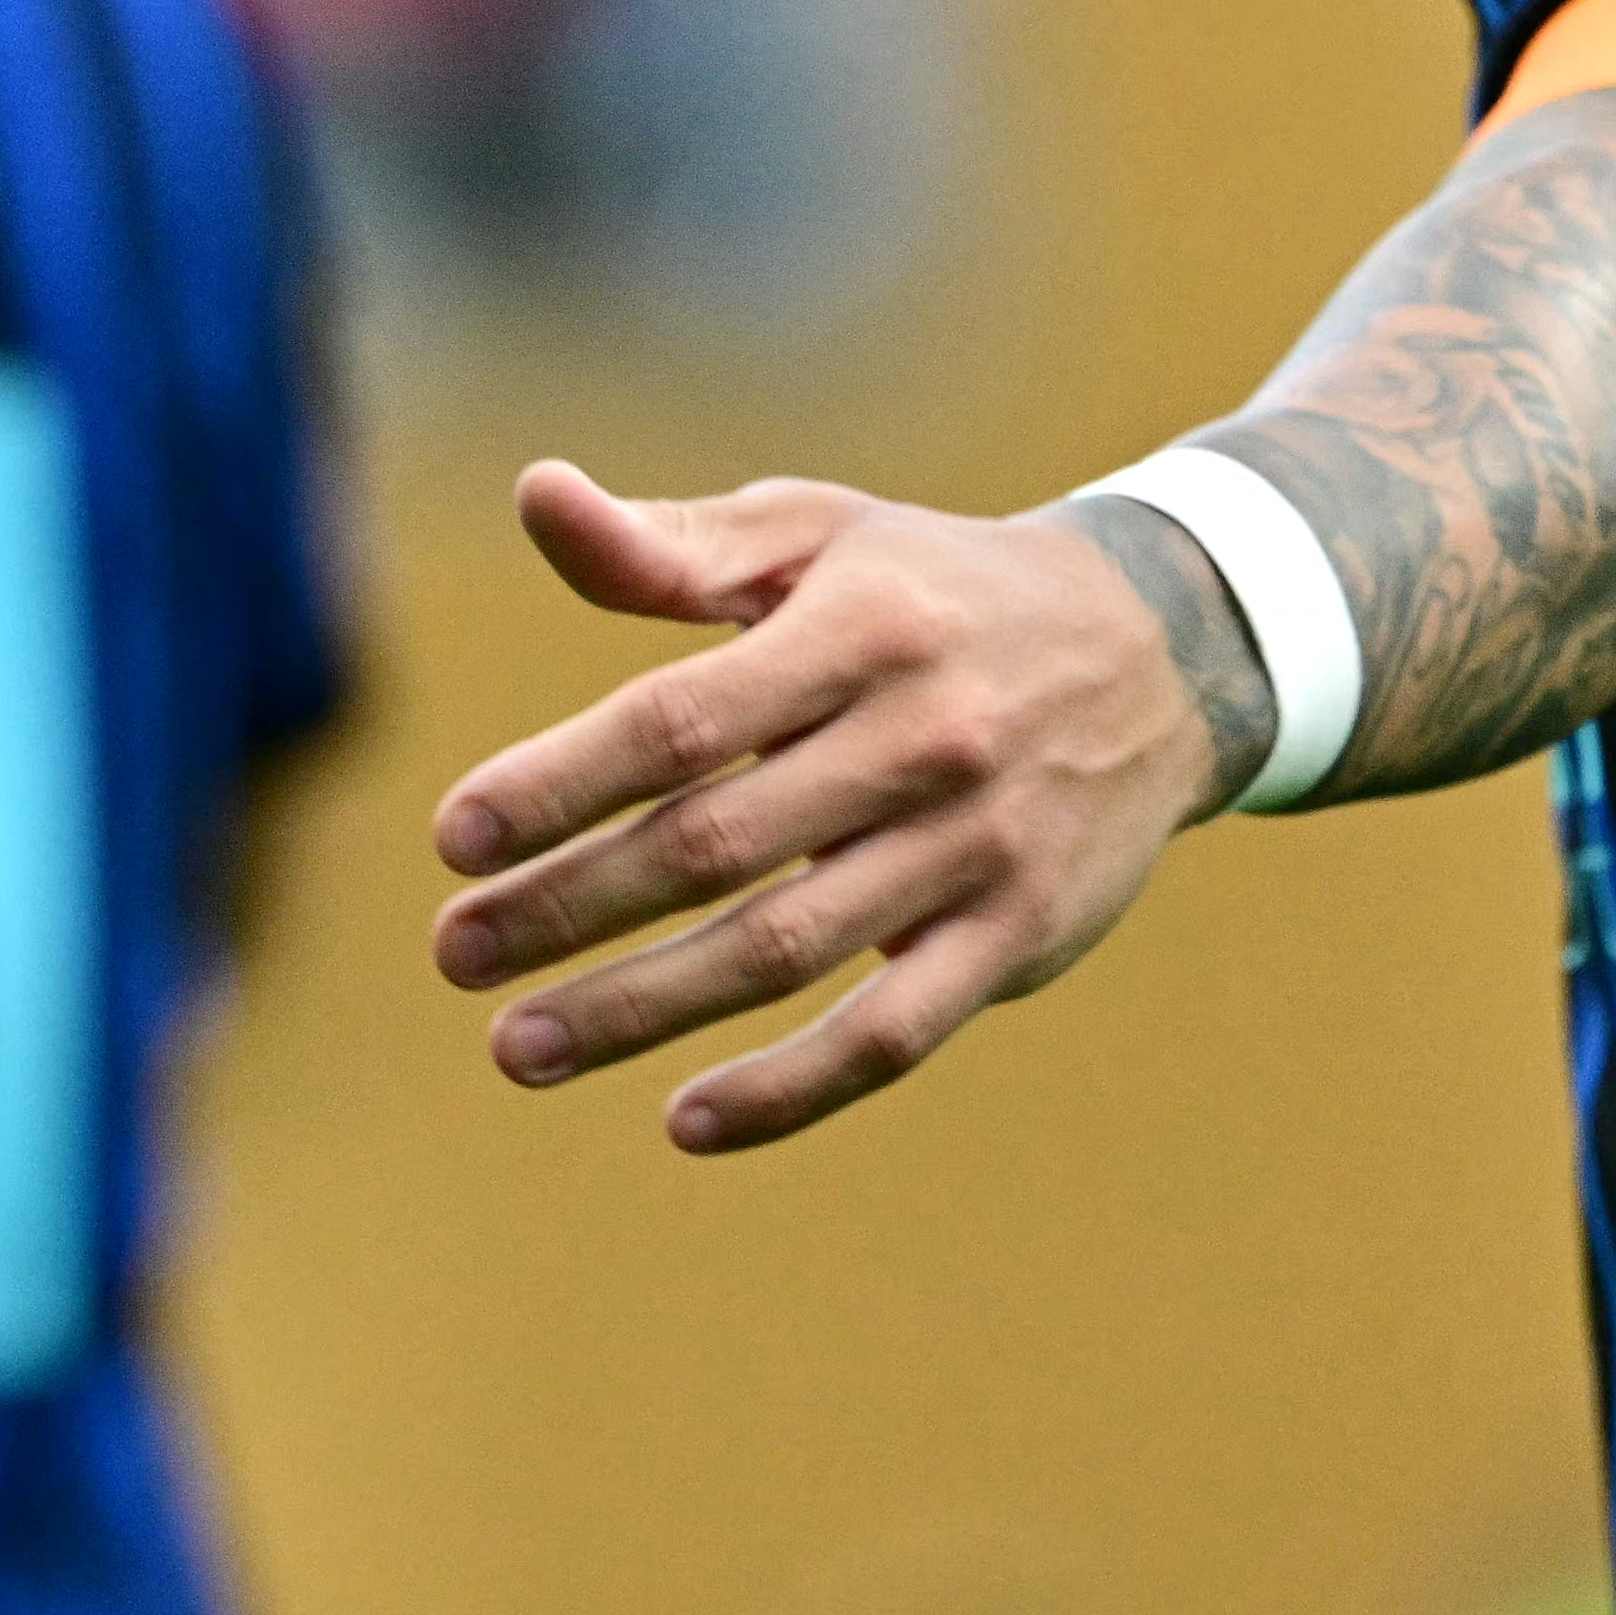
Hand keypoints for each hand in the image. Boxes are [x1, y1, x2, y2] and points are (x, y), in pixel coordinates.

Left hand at [425, 456, 1236, 1152]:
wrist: (1160, 652)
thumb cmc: (930, 588)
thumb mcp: (816, 535)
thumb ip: (670, 543)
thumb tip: (534, 495)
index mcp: (859, 629)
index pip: (682, 721)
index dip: (561, 782)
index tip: (455, 838)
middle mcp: (922, 740)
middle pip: (714, 847)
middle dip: (568, 906)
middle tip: (455, 954)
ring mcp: (976, 848)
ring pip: (784, 953)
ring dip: (639, 1010)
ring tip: (519, 1048)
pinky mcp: (1016, 937)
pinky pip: (889, 1036)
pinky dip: (787, 1089)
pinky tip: (682, 1119)